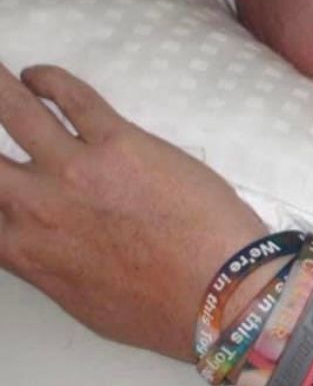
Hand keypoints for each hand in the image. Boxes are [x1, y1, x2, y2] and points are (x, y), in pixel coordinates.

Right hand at [0, 64, 266, 359]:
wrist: (220, 292)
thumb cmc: (161, 310)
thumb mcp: (85, 302)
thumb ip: (51, 267)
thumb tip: (45, 251)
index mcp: (24, 252)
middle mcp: (35, 206)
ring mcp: (75, 168)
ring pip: (14, 109)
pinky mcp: (120, 142)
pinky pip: (74, 97)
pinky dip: (51, 80)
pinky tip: (38, 75)